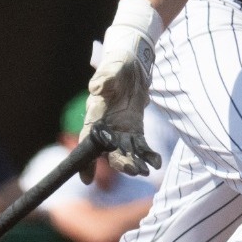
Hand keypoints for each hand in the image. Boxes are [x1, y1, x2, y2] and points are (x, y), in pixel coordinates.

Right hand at [86, 0, 161, 176]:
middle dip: (120, 163)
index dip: (86, 160)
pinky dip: (147, 155)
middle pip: (109, 151)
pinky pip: (140, 146)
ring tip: (145, 171)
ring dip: (134, 163)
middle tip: (134, 171)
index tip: (86, 178)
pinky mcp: (134, 129)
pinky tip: (156, 162)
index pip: (87, 141)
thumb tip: (96, 88)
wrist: (132, 63)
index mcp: (95, 114)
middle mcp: (105, 126)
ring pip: (125, 152)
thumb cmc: (118, 66)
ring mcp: (120, 129)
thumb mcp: (112, 70)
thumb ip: (104, 79)